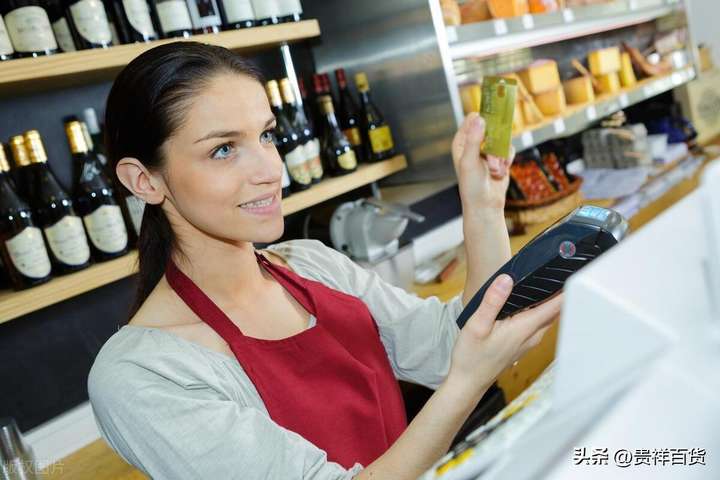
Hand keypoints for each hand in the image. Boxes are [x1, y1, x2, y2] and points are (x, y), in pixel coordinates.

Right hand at [447, 274, 561, 397]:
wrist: (468, 382)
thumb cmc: (471, 357)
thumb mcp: (477, 325)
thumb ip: (493, 301)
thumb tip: (507, 279)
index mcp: (524, 328)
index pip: (555, 305)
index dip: (566, 288)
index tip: (572, 271)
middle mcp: (532, 335)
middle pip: (555, 310)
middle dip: (559, 290)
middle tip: (557, 270)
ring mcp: (529, 341)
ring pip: (547, 316)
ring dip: (549, 300)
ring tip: (544, 280)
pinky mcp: (523, 343)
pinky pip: (538, 323)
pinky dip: (539, 309)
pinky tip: (528, 302)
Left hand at [451, 113, 514, 211]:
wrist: (485, 205)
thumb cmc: (471, 186)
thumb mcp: (469, 161)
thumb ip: (474, 140)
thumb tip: (480, 119)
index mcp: (461, 141)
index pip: (473, 119)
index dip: (484, 118)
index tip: (493, 121)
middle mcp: (474, 143)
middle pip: (491, 126)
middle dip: (496, 142)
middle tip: (492, 157)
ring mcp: (487, 149)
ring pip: (502, 139)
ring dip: (500, 155)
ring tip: (493, 170)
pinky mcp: (499, 157)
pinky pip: (509, 149)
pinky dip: (506, 161)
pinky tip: (499, 172)